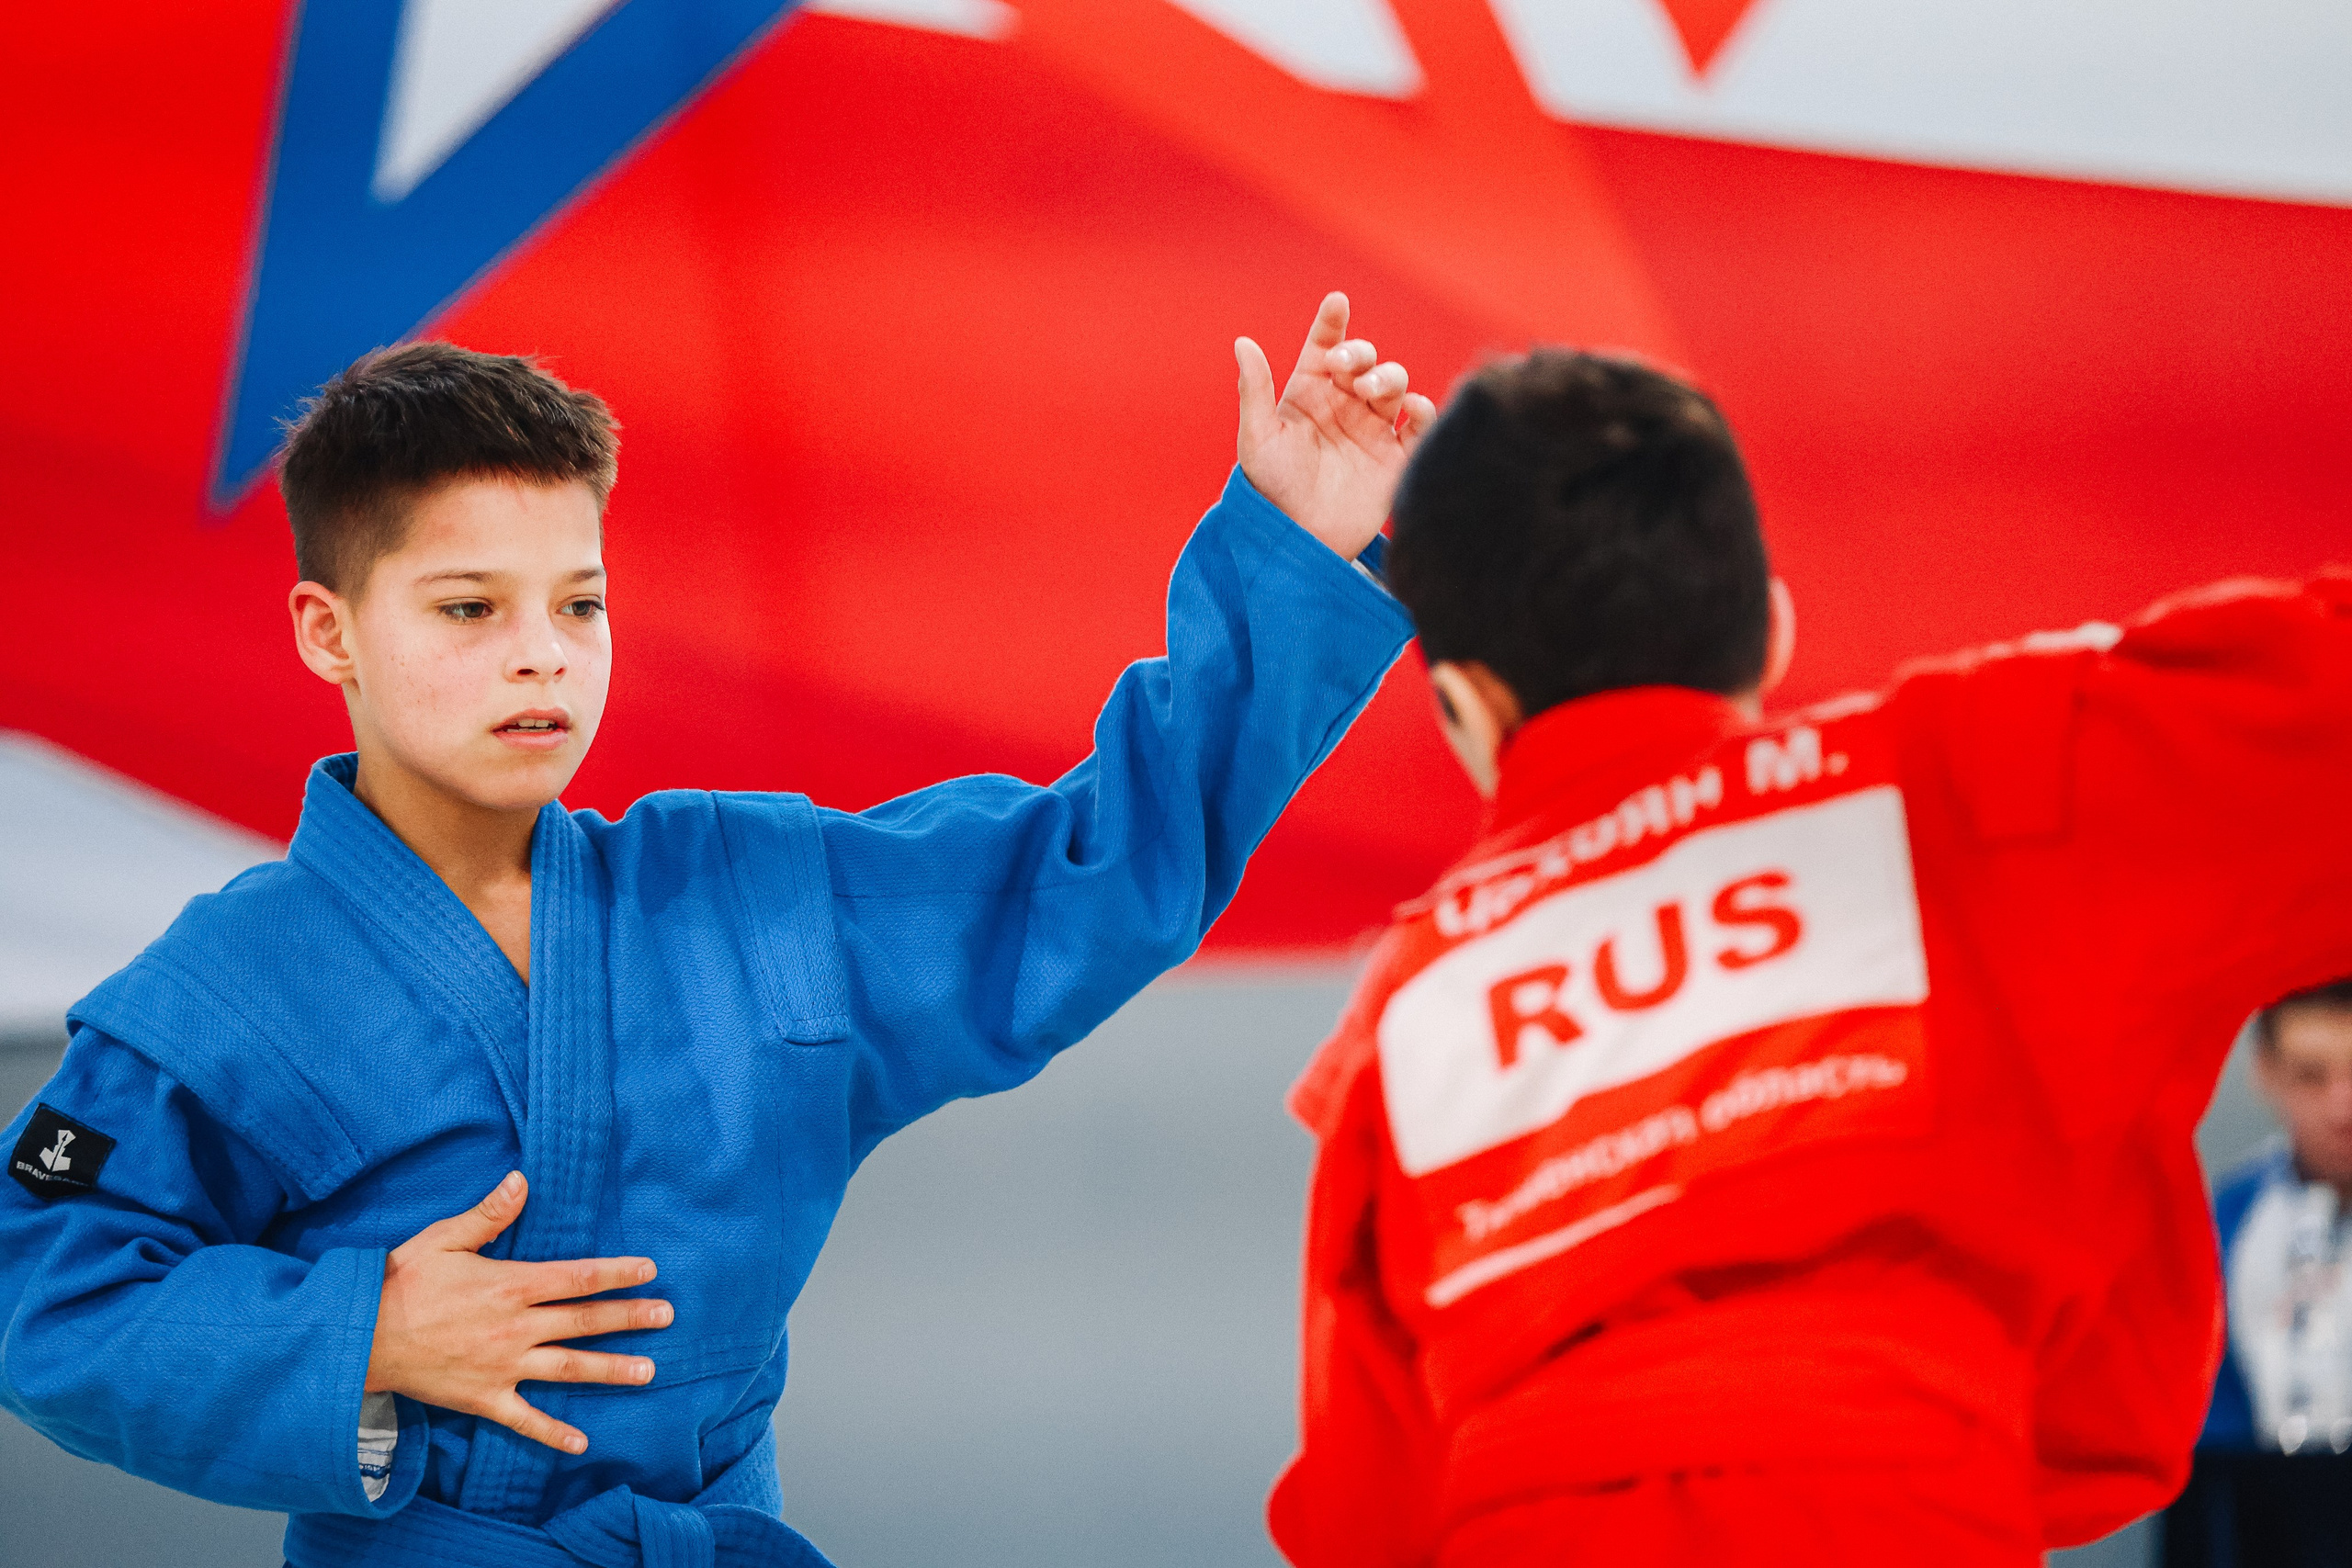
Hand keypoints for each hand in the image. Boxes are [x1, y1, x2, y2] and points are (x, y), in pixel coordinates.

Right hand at [364, 1171, 671, 1454]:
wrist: (360, 1339)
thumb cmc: (401, 1282)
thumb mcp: (445, 1239)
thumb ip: (489, 1214)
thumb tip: (522, 1179)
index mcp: (511, 1286)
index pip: (578, 1277)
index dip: (616, 1273)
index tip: (649, 1271)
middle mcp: (515, 1328)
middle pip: (584, 1321)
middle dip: (629, 1318)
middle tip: (667, 1315)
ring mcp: (503, 1367)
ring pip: (568, 1368)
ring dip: (611, 1369)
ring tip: (649, 1372)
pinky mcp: (484, 1399)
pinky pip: (525, 1420)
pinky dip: (553, 1432)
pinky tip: (581, 1442)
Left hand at [1235, 292, 1437, 560]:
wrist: (1301, 540)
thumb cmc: (1271, 491)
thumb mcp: (1257, 439)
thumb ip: (1254, 391)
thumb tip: (1242, 342)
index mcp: (1309, 393)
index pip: (1324, 346)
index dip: (1331, 322)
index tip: (1336, 303)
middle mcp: (1343, 404)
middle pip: (1364, 360)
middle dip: (1361, 355)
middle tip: (1348, 371)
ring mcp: (1372, 428)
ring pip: (1393, 383)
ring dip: (1387, 377)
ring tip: (1371, 392)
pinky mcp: (1396, 456)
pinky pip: (1420, 424)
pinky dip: (1422, 410)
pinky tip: (1412, 409)